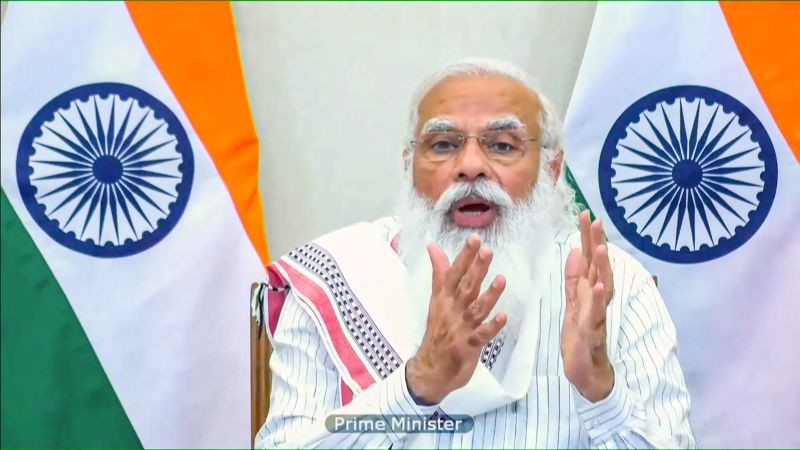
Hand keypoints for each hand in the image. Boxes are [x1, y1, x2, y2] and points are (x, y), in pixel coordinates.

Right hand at [406, 234, 506, 404]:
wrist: (430, 368)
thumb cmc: (438, 331)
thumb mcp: (436, 300)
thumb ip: (439, 273)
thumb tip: (433, 246)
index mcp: (444, 298)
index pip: (453, 273)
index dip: (464, 256)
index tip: (474, 239)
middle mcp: (452, 310)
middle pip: (465, 287)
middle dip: (476, 269)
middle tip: (487, 250)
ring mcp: (460, 328)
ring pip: (476, 309)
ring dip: (489, 295)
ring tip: (501, 279)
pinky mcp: (469, 346)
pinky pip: (482, 335)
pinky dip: (492, 326)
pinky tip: (503, 317)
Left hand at [561, 211, 614, 401]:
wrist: (586, 372)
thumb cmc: (580, 337)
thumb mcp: (573, 303)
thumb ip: (574, 279)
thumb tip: (575, 251)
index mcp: (588, 292)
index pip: (588, 260)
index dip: (588, 238)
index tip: (586, 215)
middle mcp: (596, 300)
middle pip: (598, 267)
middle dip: (596, 243)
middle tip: (596, 219)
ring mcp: (596, 315)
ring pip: (601, 286)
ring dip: (601, 266)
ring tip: (599, 246)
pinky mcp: (592, 333)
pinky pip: (596, 314)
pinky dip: (596, 300)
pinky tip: (597, 286)